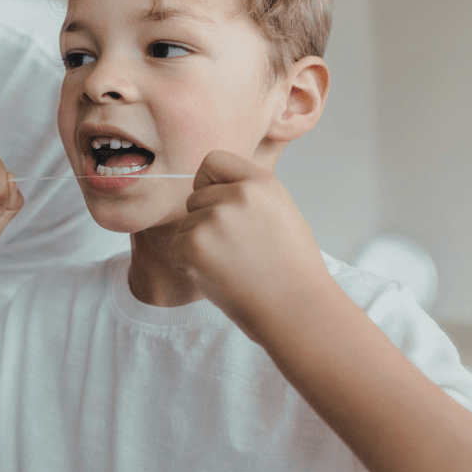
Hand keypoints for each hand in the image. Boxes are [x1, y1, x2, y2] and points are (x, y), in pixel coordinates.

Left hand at [169, 150, 330, 339]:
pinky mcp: (194, 246)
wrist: (297, 310)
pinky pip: (174, 247)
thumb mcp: (281, 211)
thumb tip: (212, 184)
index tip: (220, 204)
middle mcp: (237, 195)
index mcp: (261, 182)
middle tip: (237, 250)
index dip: (210, 183)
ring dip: (198, 245)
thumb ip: (249, 192)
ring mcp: (214, 220)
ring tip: (233, 266)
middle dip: (206, 221)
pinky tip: (218, 276)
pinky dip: (187, 264)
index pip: (213, 161)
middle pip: (195, 197)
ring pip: (185, 225)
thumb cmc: (291, 267)